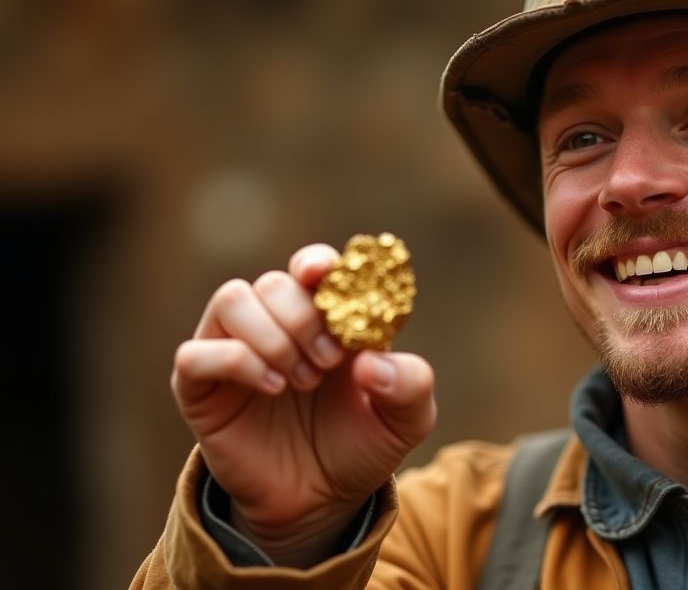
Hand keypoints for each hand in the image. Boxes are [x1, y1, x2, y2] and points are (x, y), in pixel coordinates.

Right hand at [171, 244, 436, 566]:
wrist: (321, 503)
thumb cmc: (361, 446)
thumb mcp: (406, 421)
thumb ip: (411, 384)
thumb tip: (371, 360)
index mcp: (326, 318)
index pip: (311, 266)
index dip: (317, 264)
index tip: (328, 280)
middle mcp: (277, 324)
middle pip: (275, 282)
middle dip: (304, 317)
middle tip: (328, 362)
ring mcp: (235, 350)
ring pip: (232, 300)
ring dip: (271, 335)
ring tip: (302, 379)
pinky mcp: (201, 387)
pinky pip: (195, 353)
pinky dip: (235, 361)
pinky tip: (272, 388)